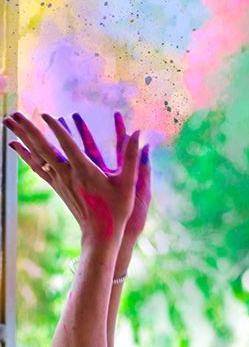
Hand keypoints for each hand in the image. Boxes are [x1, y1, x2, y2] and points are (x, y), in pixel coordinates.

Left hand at [3, 110, 147, 244]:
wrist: (100, 233)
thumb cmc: (117, 209)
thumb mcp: (129, 183)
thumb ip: (132, 157)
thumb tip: (138, 133)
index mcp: (85, 172)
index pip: (67, 145)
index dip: (56, 128)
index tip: (45, 113)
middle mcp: (68, 175)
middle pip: (43, 148)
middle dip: (27, 129)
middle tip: (12, 113)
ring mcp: (60, 181)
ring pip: (36, 155)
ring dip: (22, 137)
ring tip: (8, 121)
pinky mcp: (57, 187)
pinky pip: (37, 167)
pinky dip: (25, 153)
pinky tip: (15, 145)